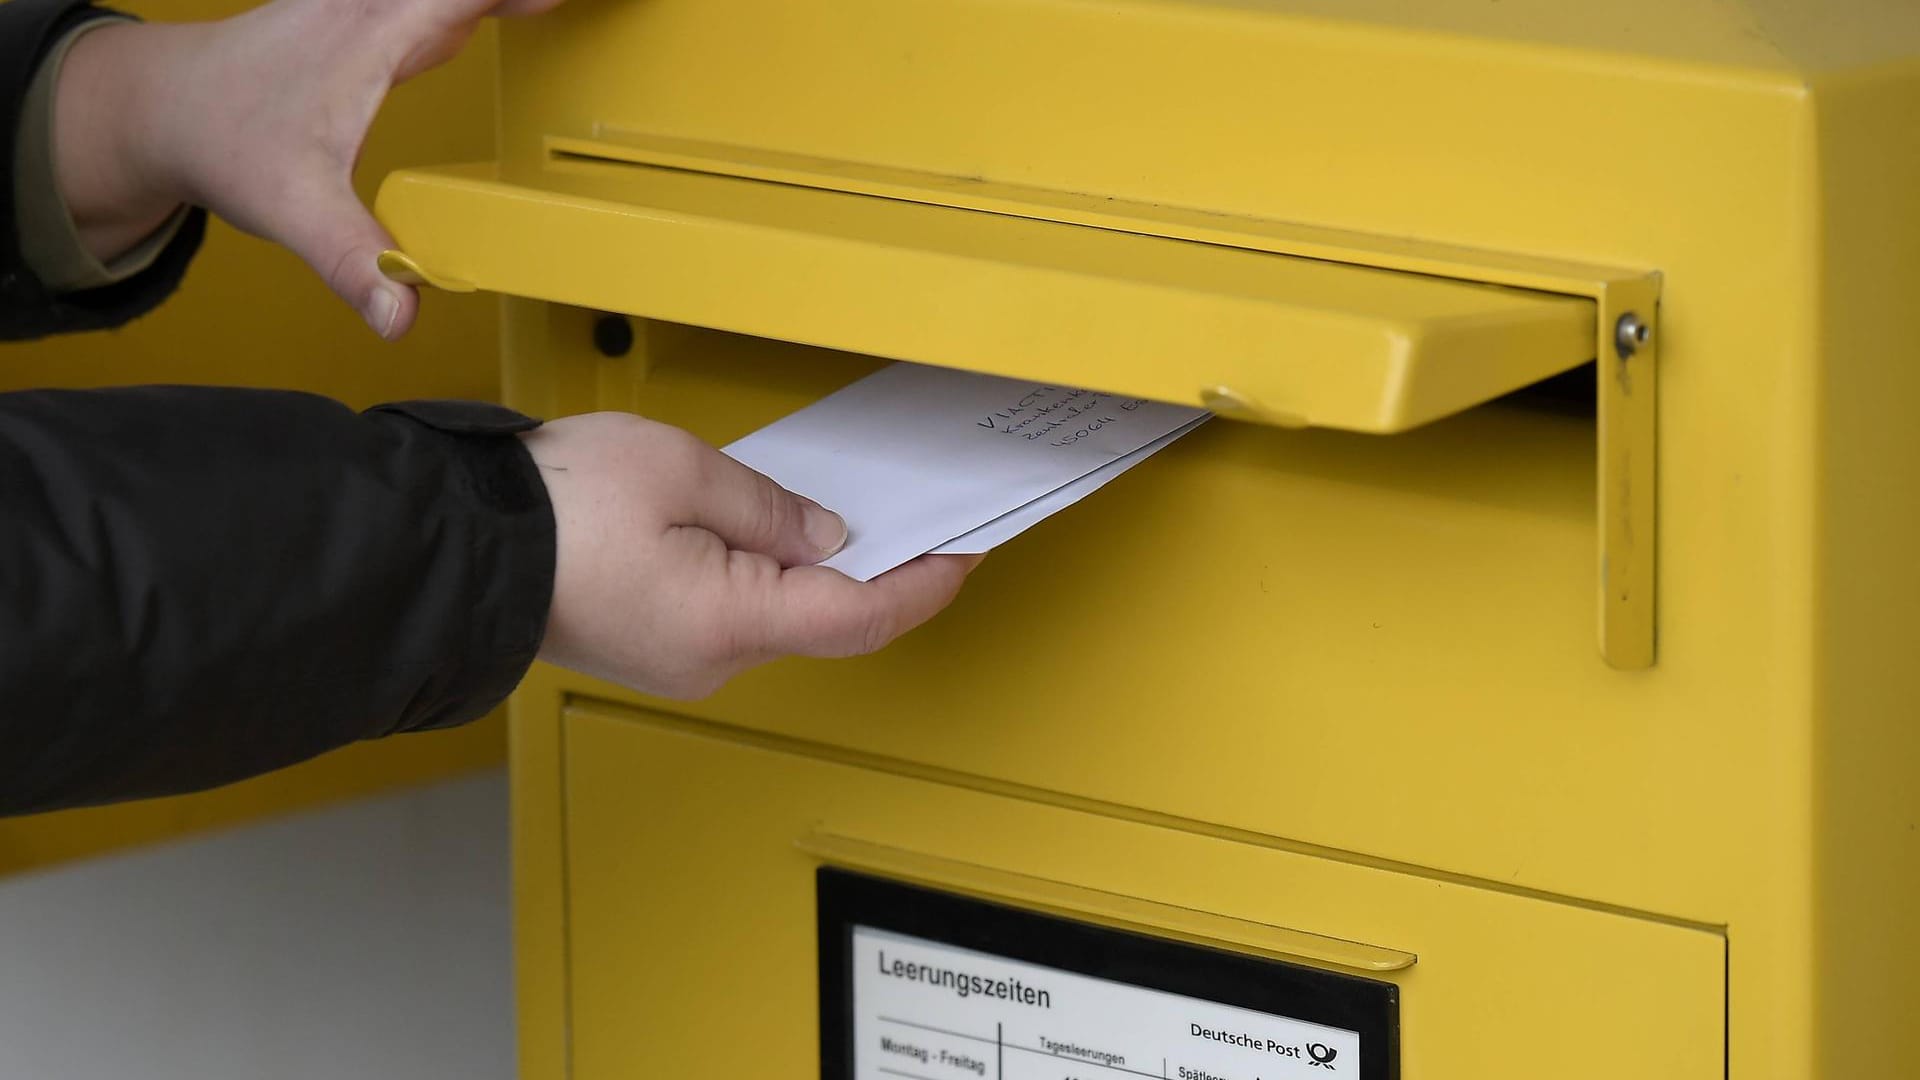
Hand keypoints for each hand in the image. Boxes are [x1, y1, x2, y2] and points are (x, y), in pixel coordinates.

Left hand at [52, 0, 562, 338]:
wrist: (165, 106)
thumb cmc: (222, 137)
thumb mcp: (289, 209)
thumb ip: (350, 262)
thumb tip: (399, 316)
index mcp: (372, 33)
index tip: (570, 1)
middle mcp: (374, 5)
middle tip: (584, 10)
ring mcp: (371, 6)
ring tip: (563, 12)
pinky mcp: (371, 18)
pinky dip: (484, 3)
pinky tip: (518, 12)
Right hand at [521, 413, 980, 698]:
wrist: (453, 544)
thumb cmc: (549, 505)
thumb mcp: (681, 470)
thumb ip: (770, 507)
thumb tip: (826, 535)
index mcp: (729, 621)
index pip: (863, 615)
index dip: (925, 583)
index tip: (964, 552)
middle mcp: (709, 660)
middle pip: (820, 615)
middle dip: (864, 562)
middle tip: (900, 508)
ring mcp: (677, 661)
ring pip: (771, 613)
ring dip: (801, 563)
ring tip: (811, 500)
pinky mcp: (650, 648)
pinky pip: (727, 612)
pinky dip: (754, 572)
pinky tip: (749, 528)